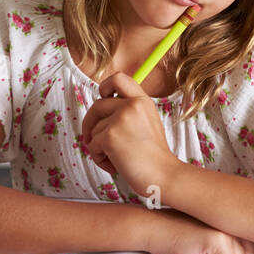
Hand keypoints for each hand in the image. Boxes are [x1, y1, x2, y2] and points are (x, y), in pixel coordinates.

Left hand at [81, 72, 180, 195]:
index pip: (118, 78)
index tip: (103, 98)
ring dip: (98, 147)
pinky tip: (114, 165)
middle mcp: (132, 105)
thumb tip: (98, 114)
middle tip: (93, 139)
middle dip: (90, 123)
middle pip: (97, 105)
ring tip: (116, 159)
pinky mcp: (109, 136)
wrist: (163, 175)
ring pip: (94, 129)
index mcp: (142, 101)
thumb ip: (128, 113)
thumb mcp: (147, 124)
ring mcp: (120, 119)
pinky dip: (99, 158)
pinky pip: (92, 145)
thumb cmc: (154, 157)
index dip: (105, 86)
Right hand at [145, 208, 253, 253]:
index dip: (232, 253)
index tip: (213, 244)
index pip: (252, 246)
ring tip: (199, 246)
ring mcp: (228, 227)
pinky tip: (196, 250)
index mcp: (234, 213)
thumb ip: (232, 238)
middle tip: (205, 246)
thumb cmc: (176, 231)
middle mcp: (234, 217)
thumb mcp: (210, 232)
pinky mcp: (218, 238)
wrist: (151, 227)